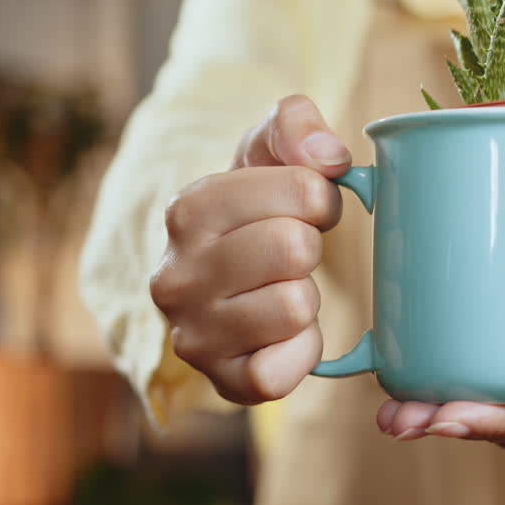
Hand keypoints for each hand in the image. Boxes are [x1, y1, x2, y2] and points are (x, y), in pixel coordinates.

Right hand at [150, 94, 351, 404]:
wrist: (222, 281)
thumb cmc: (253, 211)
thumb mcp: (266, 150)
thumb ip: (295, 124)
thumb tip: (328, 157)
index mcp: (188, 209)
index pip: (304, 189)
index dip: (321, 197)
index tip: (304, 206)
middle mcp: (176, 275)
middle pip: (296, 248)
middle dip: (311, 247)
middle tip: (292, 252)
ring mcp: (193, 334)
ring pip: (296, 307)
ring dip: (306, 297)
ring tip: (280, 289)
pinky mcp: (221, 381)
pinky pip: (282, 372)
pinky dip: (301, 352)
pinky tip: (285, 334)